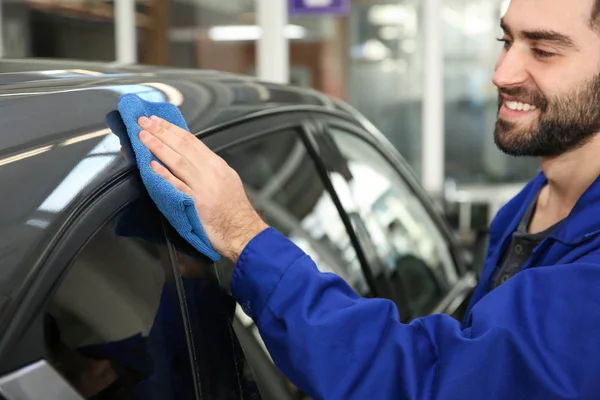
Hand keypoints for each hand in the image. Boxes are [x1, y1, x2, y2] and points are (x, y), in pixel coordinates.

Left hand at [137, 115, 268, 261]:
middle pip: (183, 147)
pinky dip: (165, 175)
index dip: (172, 129)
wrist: (243, 231)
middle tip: (144, 122)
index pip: (192, 141)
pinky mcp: (197, 204)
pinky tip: (152, 166)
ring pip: (178, 162)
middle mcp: (211, 172)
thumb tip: (189, 157)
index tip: (157, 121)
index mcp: (217, 165)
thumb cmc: (234, 210)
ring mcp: (203, 187)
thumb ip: (208, 168)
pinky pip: (178, 186)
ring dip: (158, 147)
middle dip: (161, 132)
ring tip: (143, 137)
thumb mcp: (227, 180)